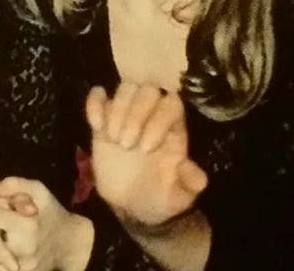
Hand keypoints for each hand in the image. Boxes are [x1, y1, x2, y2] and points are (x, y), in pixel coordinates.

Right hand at [85, 83, 207, 229]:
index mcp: (173, 128)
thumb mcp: (178, 198)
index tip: (146, 149)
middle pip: (148, 90)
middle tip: (126, 144)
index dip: (158, 120)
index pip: (171, 103)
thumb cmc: (158, 197)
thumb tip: (198, 178)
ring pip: (125, 88)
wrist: (130, 205)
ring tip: (112, 138)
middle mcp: (152, 114)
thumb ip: (189, 185)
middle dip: (135, 114)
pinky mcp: (103, 119)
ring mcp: (126, 114)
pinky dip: (95, 104)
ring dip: (117, 109)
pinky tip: (95, 125)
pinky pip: (98, 96)